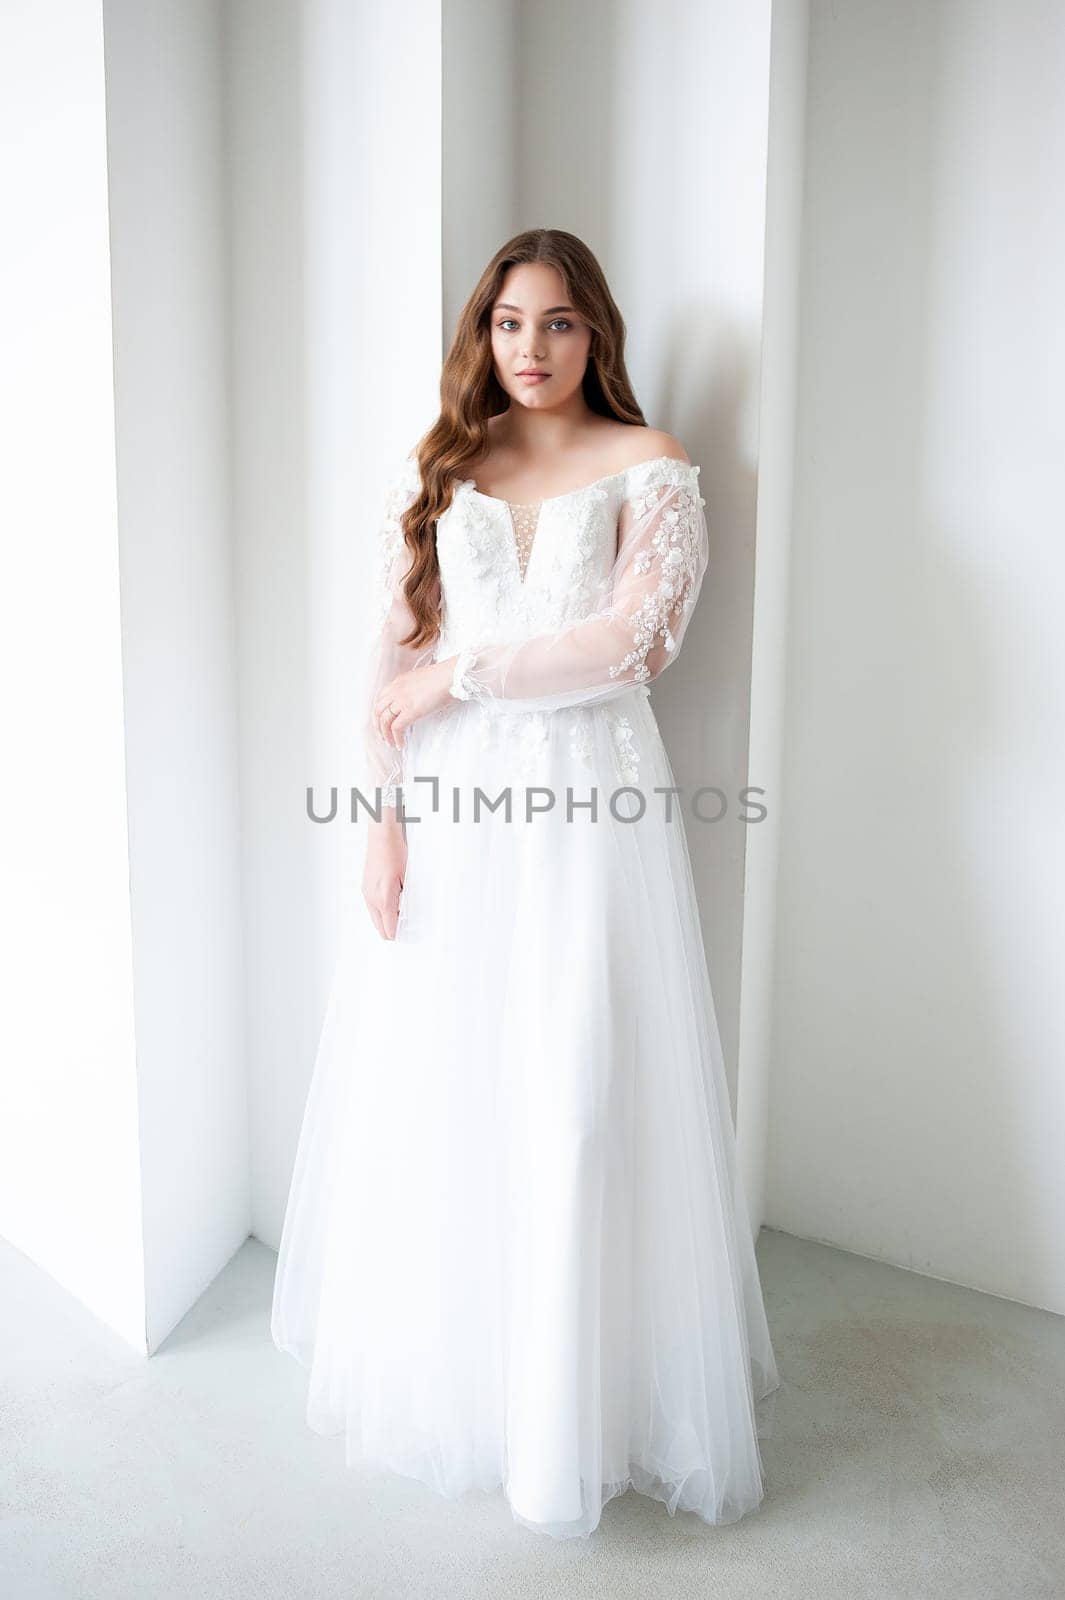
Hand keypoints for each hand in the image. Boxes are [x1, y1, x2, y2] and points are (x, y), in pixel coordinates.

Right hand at [362, 817, 406, 939]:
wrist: (381, 837)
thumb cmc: (395, 853)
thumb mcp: (408, 879)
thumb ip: (408, 900)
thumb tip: (411, 916)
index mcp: (383, 898)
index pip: (389, 929)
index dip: (401, 936)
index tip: (411, 935)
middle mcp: (371, 899)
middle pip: (380, 929)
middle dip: (394, 932)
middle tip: (409, 928)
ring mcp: (367, 894)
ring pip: (376, 919)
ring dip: (388, 921)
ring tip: (404, 915)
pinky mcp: (366, 888)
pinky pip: (373, 908)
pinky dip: (383, 912)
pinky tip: (395, 903)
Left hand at [373, 657, 456, 748]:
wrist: (452, 676)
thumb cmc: (445, 678)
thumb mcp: (422, 681)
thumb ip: (413, 690)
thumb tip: (415, 703)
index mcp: (399, 682)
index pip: (381, 699)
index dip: (379, 713)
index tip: (382, 723)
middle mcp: (396, 690)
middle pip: (378, 711)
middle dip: (377, 726)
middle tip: (383, 737)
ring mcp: (402, 700)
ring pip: (384, 721)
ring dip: (386, 735)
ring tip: (391, 744)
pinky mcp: (410, 710)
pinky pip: (396, 728)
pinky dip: (397, 738)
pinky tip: (401, 744)